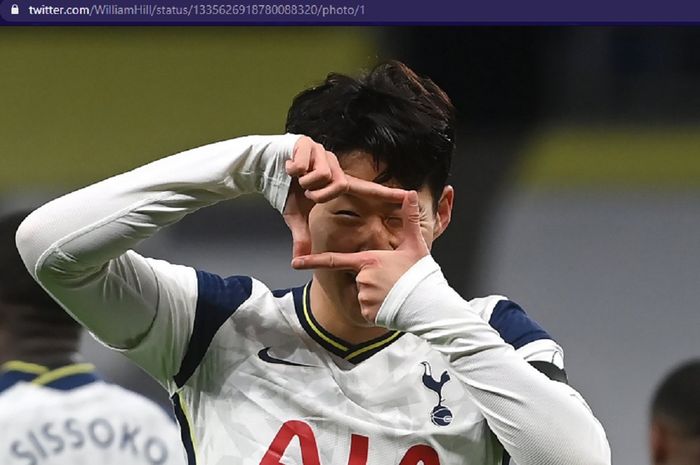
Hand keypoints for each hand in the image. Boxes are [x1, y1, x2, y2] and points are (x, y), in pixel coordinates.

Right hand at [282, 136, 405, 257]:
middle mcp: (334, 166)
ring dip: (306, 182)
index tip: (408, 197)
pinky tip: (289, 168)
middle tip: (307, 193)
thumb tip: (299, 257)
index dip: (387, 193)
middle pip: (338, 185)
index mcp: (336, 181)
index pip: (366, 189)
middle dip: (320, 193)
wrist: (263, 167)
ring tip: (297, 178)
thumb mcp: (295, 216)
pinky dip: (295, 169)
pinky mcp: (308, 143)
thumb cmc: (286, 190)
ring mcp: (322, 153)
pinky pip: (306, 163)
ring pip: (322, 174)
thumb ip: (302, 235)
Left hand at [290, 190, 427, 322]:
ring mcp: (364, 296)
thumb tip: (410, 193)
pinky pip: (368, 310)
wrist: (428, 303)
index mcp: (368, 260)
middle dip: (373, 281)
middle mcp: (362, 278)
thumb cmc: (420, 274)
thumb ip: (409, 219)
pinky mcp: (368, 313)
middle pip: (359, 278)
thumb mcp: (415, 245)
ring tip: (396, 294)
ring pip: (364, 294)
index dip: (312, 261)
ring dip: (377, 295)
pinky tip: (393, 305)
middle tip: (394, 282)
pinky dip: (378, 309)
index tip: (295, 262)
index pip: (334, 260)